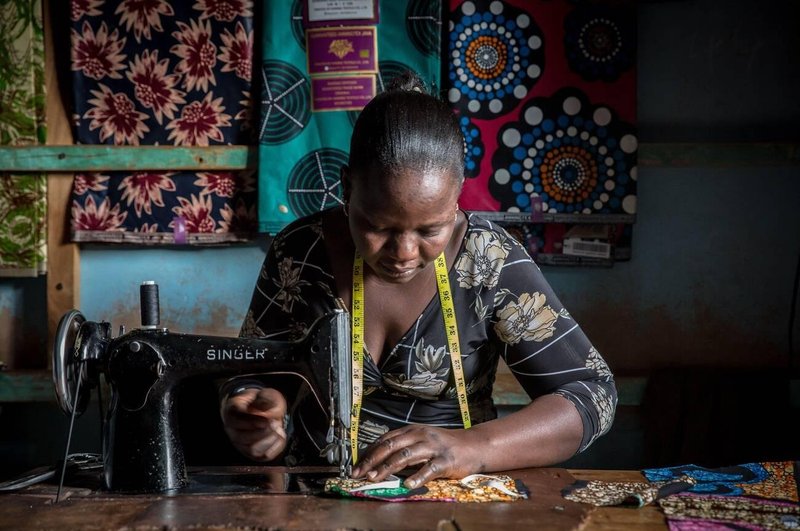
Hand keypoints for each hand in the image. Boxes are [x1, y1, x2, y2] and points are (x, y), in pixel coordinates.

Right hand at [221, 387, 287, 460]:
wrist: (262, 408)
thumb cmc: (262, 401)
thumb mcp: (266, 394)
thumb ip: (267, 402)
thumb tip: (269, 415)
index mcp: (231, 412)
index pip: (236, 420)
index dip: (253, 421)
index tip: (268, 420)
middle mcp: (232, 430)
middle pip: (242, 438)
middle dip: (262, 432)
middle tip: (276, 424)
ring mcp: (240, 443)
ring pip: (252, 450)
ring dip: (269, 441)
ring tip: (279, 430)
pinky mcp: (251, 453)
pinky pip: (262, 457)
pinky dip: (274, 448)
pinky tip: (281, 437)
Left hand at [350, 424, 479, 488]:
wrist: (473, 445)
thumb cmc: (445, 445)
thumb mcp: (422, 440)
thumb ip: (404, 447)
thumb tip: (378, 461)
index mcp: (412, 430)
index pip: (385, 440)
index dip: (369, 453)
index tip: (356, 466)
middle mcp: (420, 435)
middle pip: (391, 446)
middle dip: (372, 461)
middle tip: (359, 473)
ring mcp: (433, 447)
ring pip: (405, 456)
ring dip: (387, 467)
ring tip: (375, 478)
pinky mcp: (445, 460)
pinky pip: (429, 468)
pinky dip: (417, 476)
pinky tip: (407, 484)